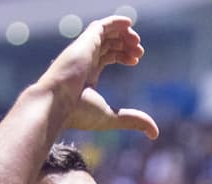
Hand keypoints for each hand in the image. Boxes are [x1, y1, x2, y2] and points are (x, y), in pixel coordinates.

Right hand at [43, 16, 158, 138]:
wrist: (56, 104)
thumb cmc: (78, 113)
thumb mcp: (111, 117)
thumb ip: (133, 120)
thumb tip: (155, 133)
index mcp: (87, 75)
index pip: (106, 56)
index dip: (123, 55)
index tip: (136, 60)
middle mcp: (84, 60)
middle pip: (107, 43)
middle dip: (126, 44)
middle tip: (140, 52)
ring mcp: (83, 50)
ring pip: (105, 33)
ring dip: (123, 34)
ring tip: (137, 42)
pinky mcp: (84, 42)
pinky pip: (101, 26)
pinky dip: (115, 22)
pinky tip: (129, 23)